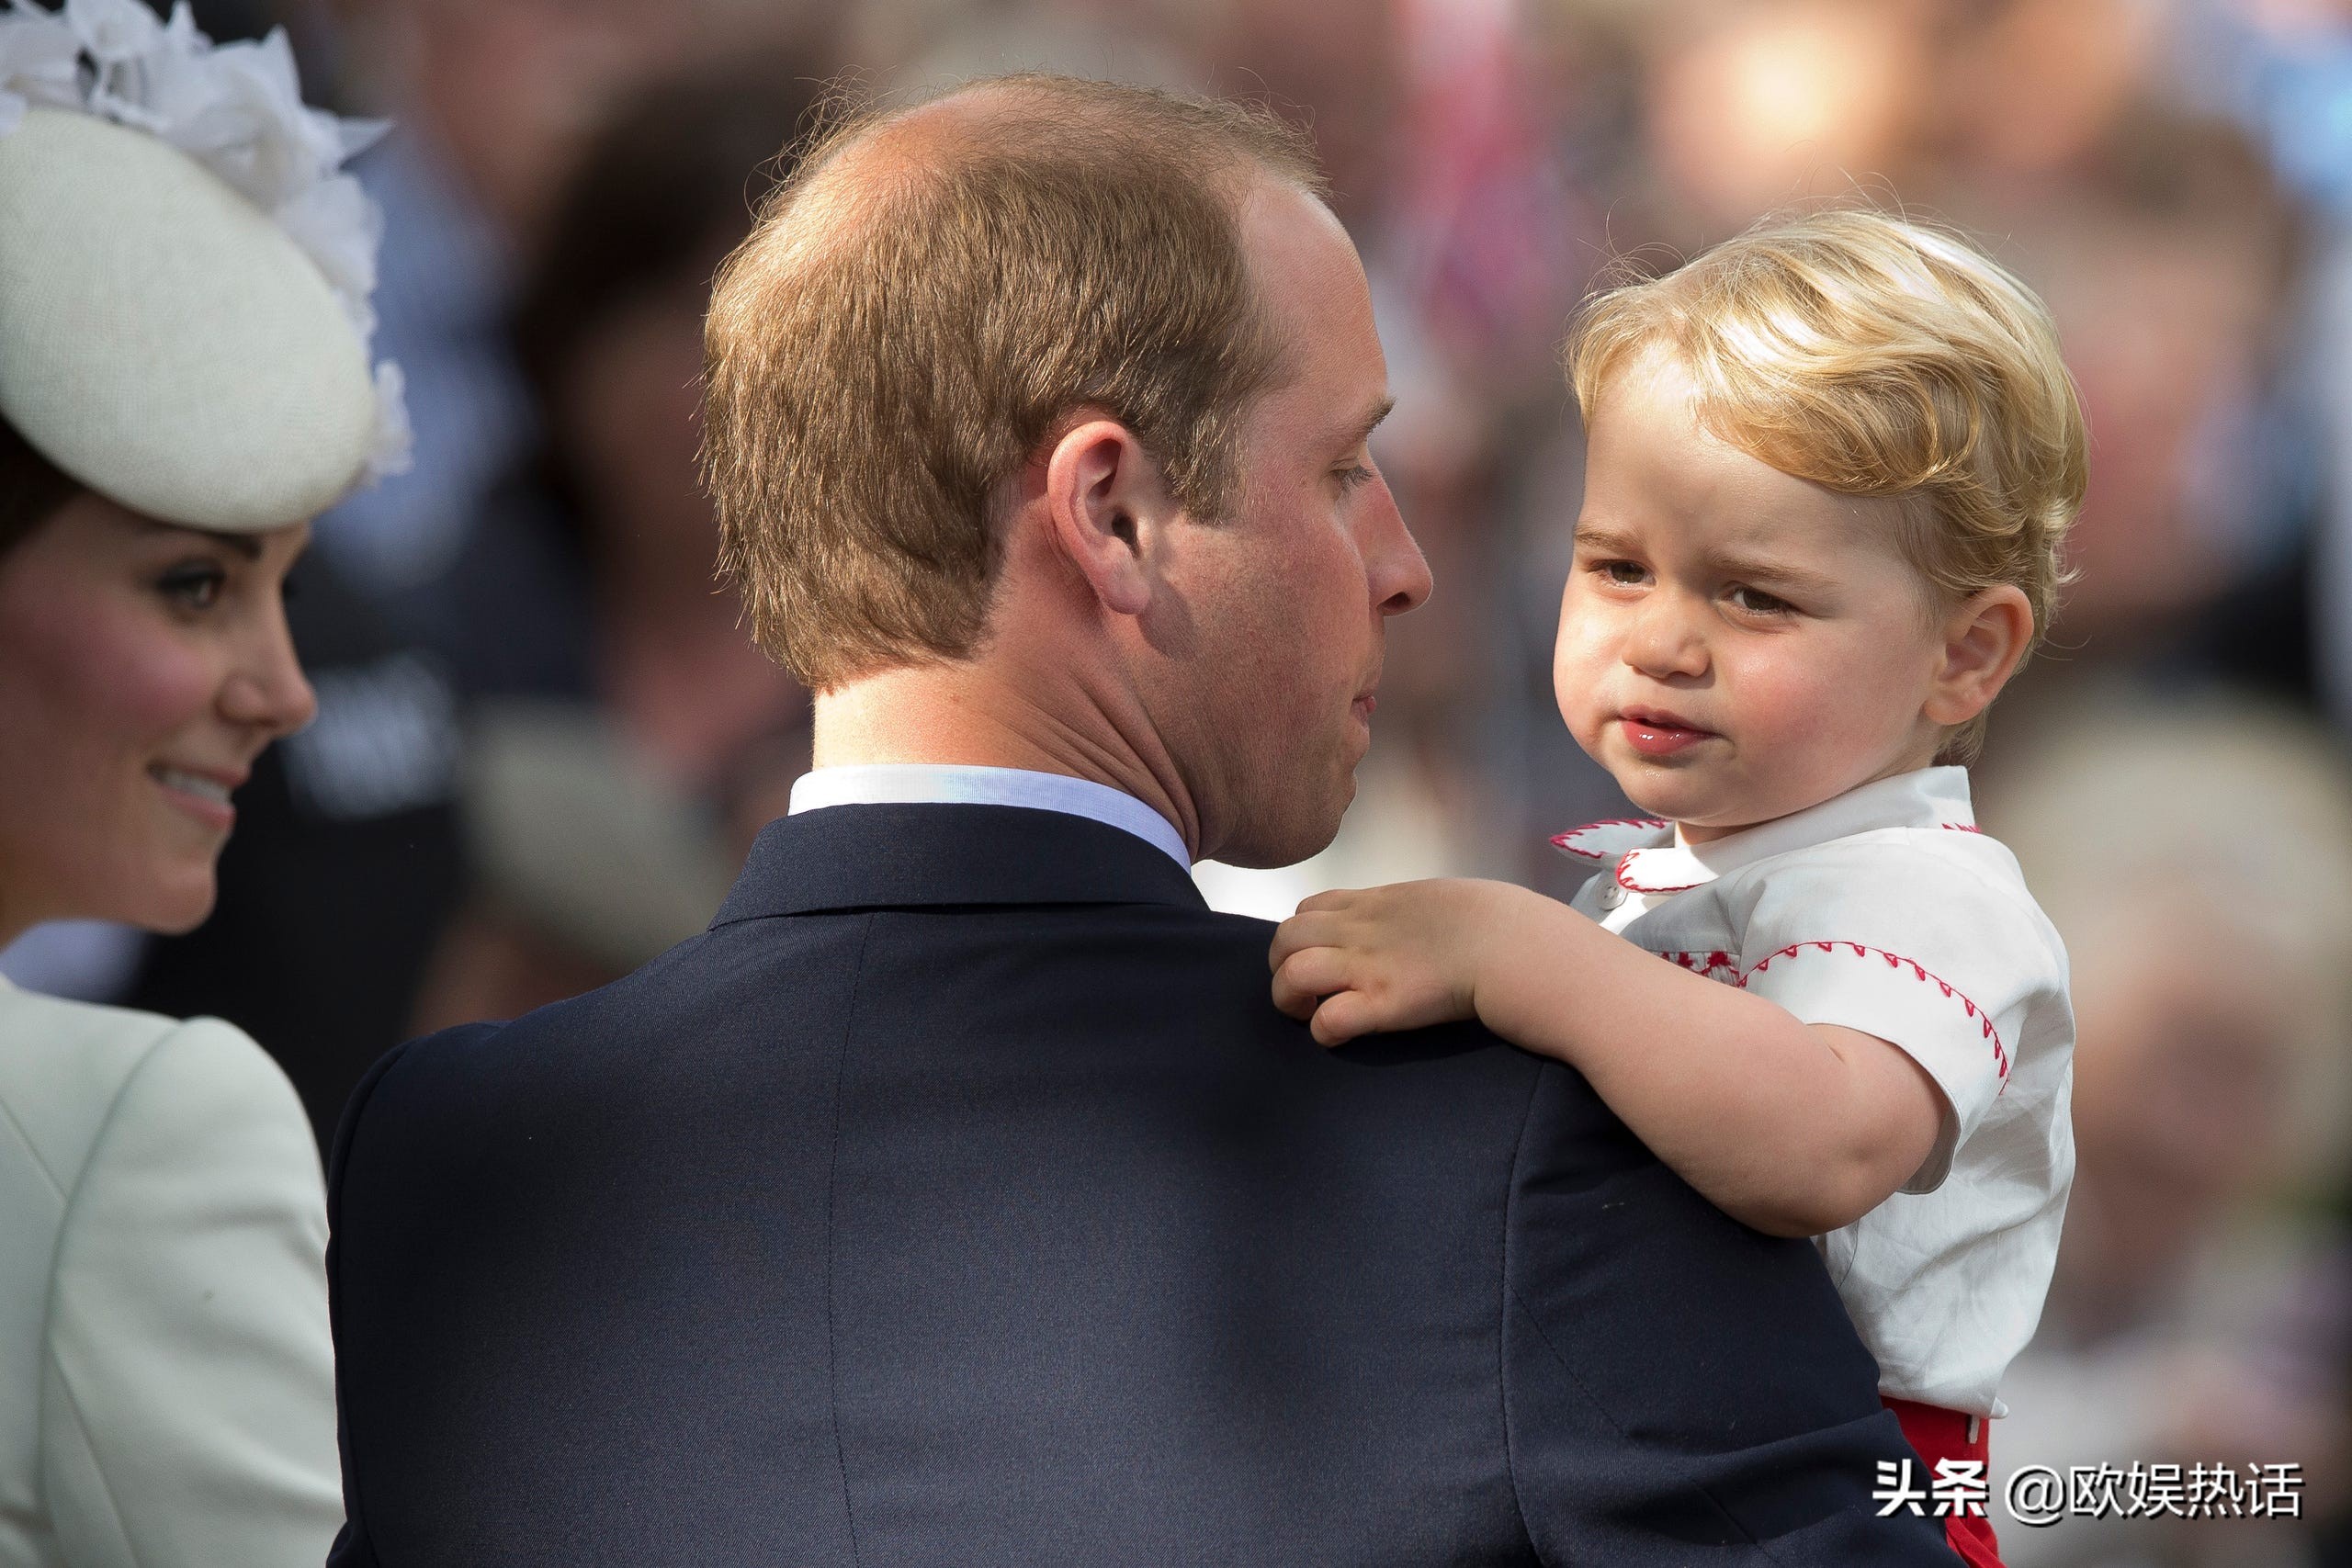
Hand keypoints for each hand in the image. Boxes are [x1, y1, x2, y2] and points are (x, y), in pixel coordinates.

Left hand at [1268, 879, 1530, 1045]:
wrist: (1515, 945)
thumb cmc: (1496, 922)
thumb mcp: (1441, 900)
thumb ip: (1411, 914)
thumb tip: (1415, 926)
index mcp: (1375, 903)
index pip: (1309, 908)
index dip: (1303, 935)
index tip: (1319, 956)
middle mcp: (1360, 931)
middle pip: (1285, 936)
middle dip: (1281, 965)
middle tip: (1304, 989)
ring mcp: (1368, 966)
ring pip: (1292, 973)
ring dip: (1289, 998)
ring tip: (1309, 1012)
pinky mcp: (1382, 1005)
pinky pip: (1327, 1020)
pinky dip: (1322, 1031)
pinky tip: (1340, 1034)